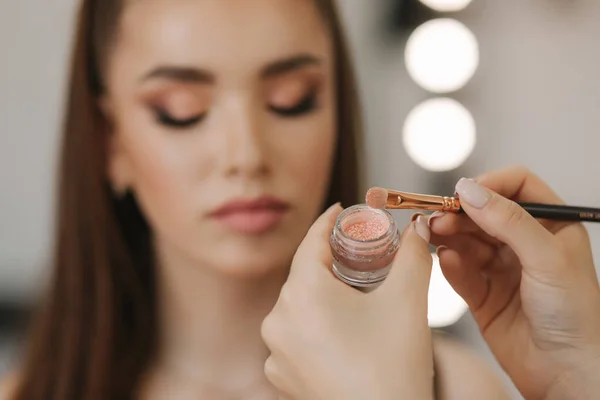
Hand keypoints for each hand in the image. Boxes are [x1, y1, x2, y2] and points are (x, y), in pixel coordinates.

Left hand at [261, 204, 434, 399]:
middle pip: (306, 274)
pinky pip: (296, 336)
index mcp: (303, 293)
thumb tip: (419, 229)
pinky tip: (342, 333)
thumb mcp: (408, 301)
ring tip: (355, 297)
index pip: (313, 241)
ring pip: (301, 306)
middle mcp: (279, 319)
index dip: (329, 222)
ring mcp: (276, 351)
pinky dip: (316, 326)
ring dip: (324, 296)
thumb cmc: (393, 369)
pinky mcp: (281, 376)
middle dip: (333, 261)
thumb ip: (413, 255)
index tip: (342, 212)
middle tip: (360, 255)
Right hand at [429, 166, 599, 398]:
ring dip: (449, 235)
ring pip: (467, 240)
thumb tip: (470, 190)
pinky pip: (459, 270)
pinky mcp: (482, 293)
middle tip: (438, 216)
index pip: (518, 187)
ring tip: (433, 233)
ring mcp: (502, 268)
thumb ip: (508, 220)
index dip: (490, 185)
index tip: (465, 193)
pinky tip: (446, 260)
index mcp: (551, 227)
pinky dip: (450, 263)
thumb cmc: (576, 316)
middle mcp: (524, 244)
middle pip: (484, 213)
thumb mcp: (547, 257)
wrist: (566, 373)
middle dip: (460, 213)